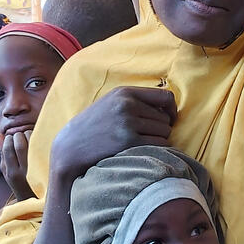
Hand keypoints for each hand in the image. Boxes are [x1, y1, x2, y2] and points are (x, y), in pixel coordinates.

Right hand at [0, 130, 35, 199]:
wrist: (34, 198)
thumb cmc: (18, 181)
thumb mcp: (7, 171)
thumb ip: (3, 153)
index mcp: (11, 172)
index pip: (7, 149)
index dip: (8, 138)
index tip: (10, 137)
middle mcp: (23, 171)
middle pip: (19, 145)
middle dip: (18, 135)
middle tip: (19, 134)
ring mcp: (36, 168)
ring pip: (32, 144)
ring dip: (29, 134)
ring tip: (27, 135)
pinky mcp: (47, 165)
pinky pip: (42, 147)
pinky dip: (39, 139)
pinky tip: (37, 138)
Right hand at [50, 86, 176, 182]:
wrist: (71, 146)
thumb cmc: (94, 126)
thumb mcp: (111, 104)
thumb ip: (135, 101)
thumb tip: (168, 106)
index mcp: (124, 92)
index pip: (165, 96)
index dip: (172, 109)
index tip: (169, 119)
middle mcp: (127, 105)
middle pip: (165, 118)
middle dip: (162, 128)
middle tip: (148, 136)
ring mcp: (128, 123)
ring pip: (164, 131)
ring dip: (159, 139)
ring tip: (143, 143)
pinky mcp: (129, 141)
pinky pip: (159, 144)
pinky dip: (157, 149)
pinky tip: (144, 150)